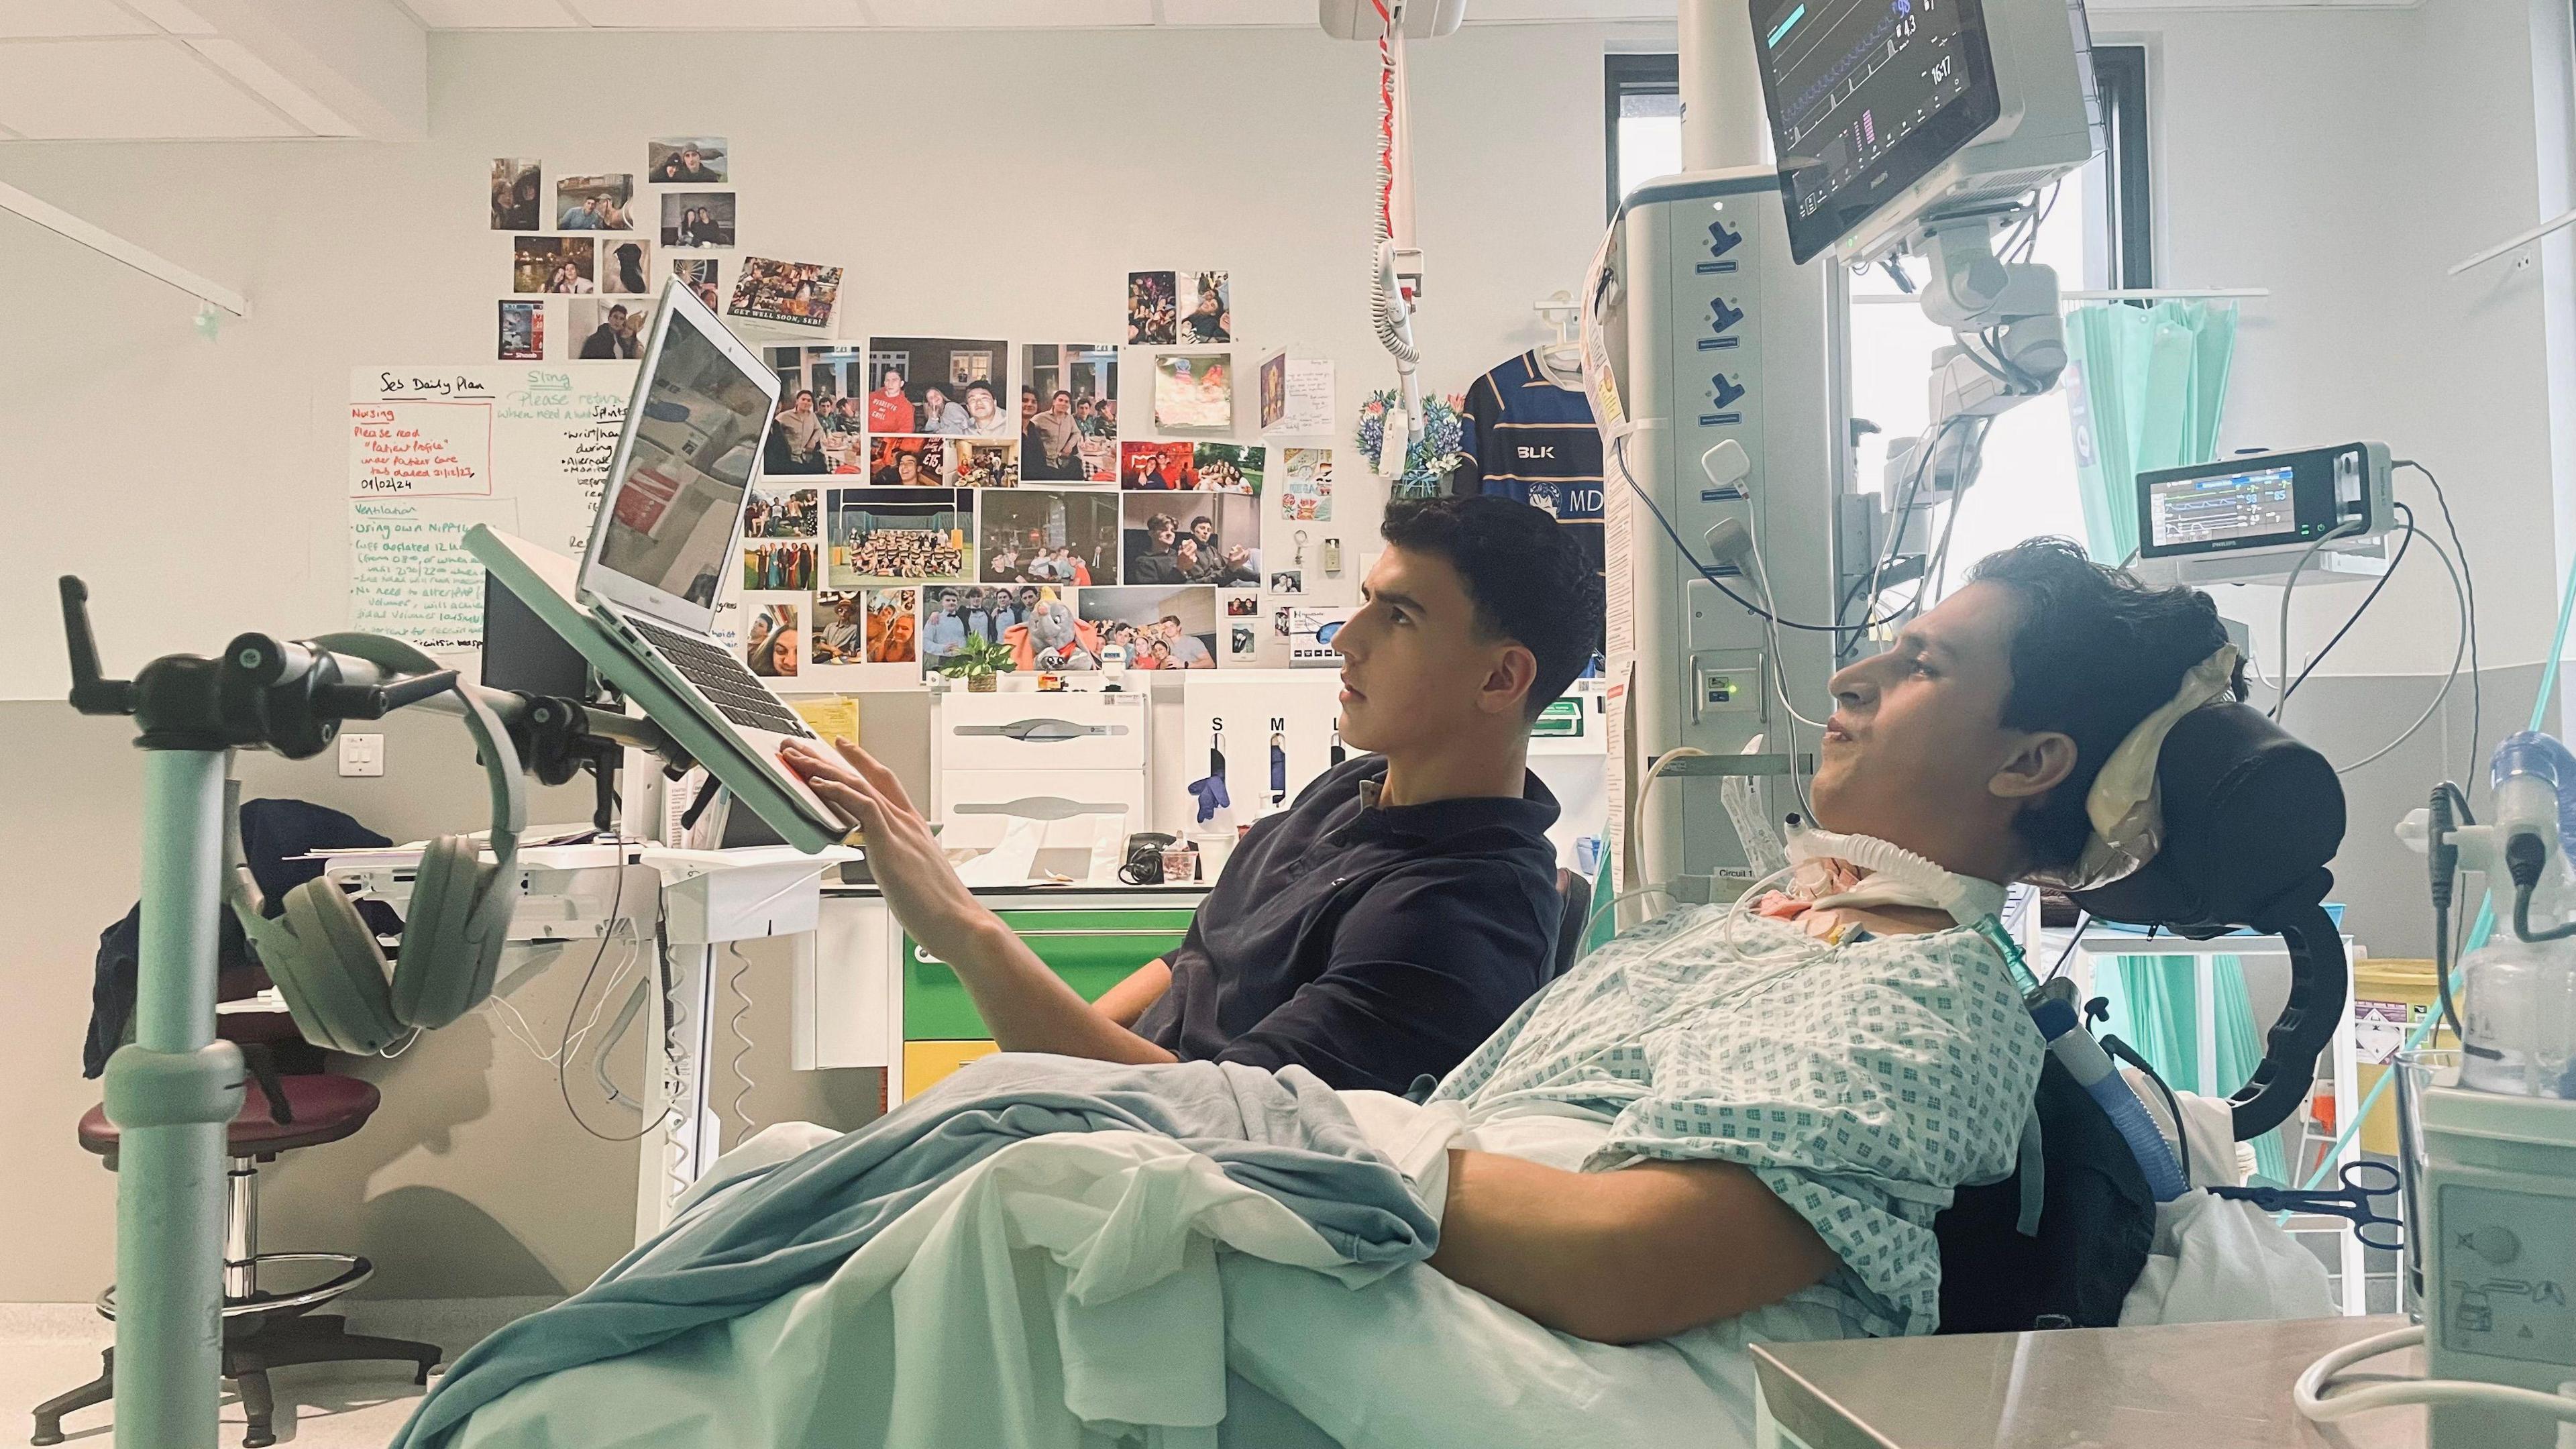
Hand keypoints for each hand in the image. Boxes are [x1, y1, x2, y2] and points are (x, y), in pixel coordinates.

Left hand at [779, 737, 991, 962]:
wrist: (960, 924)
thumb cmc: (940, 910)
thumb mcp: (914, 876)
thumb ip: (898, 862)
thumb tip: (886, 865)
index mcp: (913, 828)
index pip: (884, 783)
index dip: (862, 762)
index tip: (843, 748)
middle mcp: (907, 822)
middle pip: (867, 777)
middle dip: (833, 759)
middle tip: (803, 747)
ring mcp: (900, 830)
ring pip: (859, 785)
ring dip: (824, 769)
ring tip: (799, 758)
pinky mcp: (891, 844)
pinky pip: (863, 807)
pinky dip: (839, 792)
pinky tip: (819, 784)